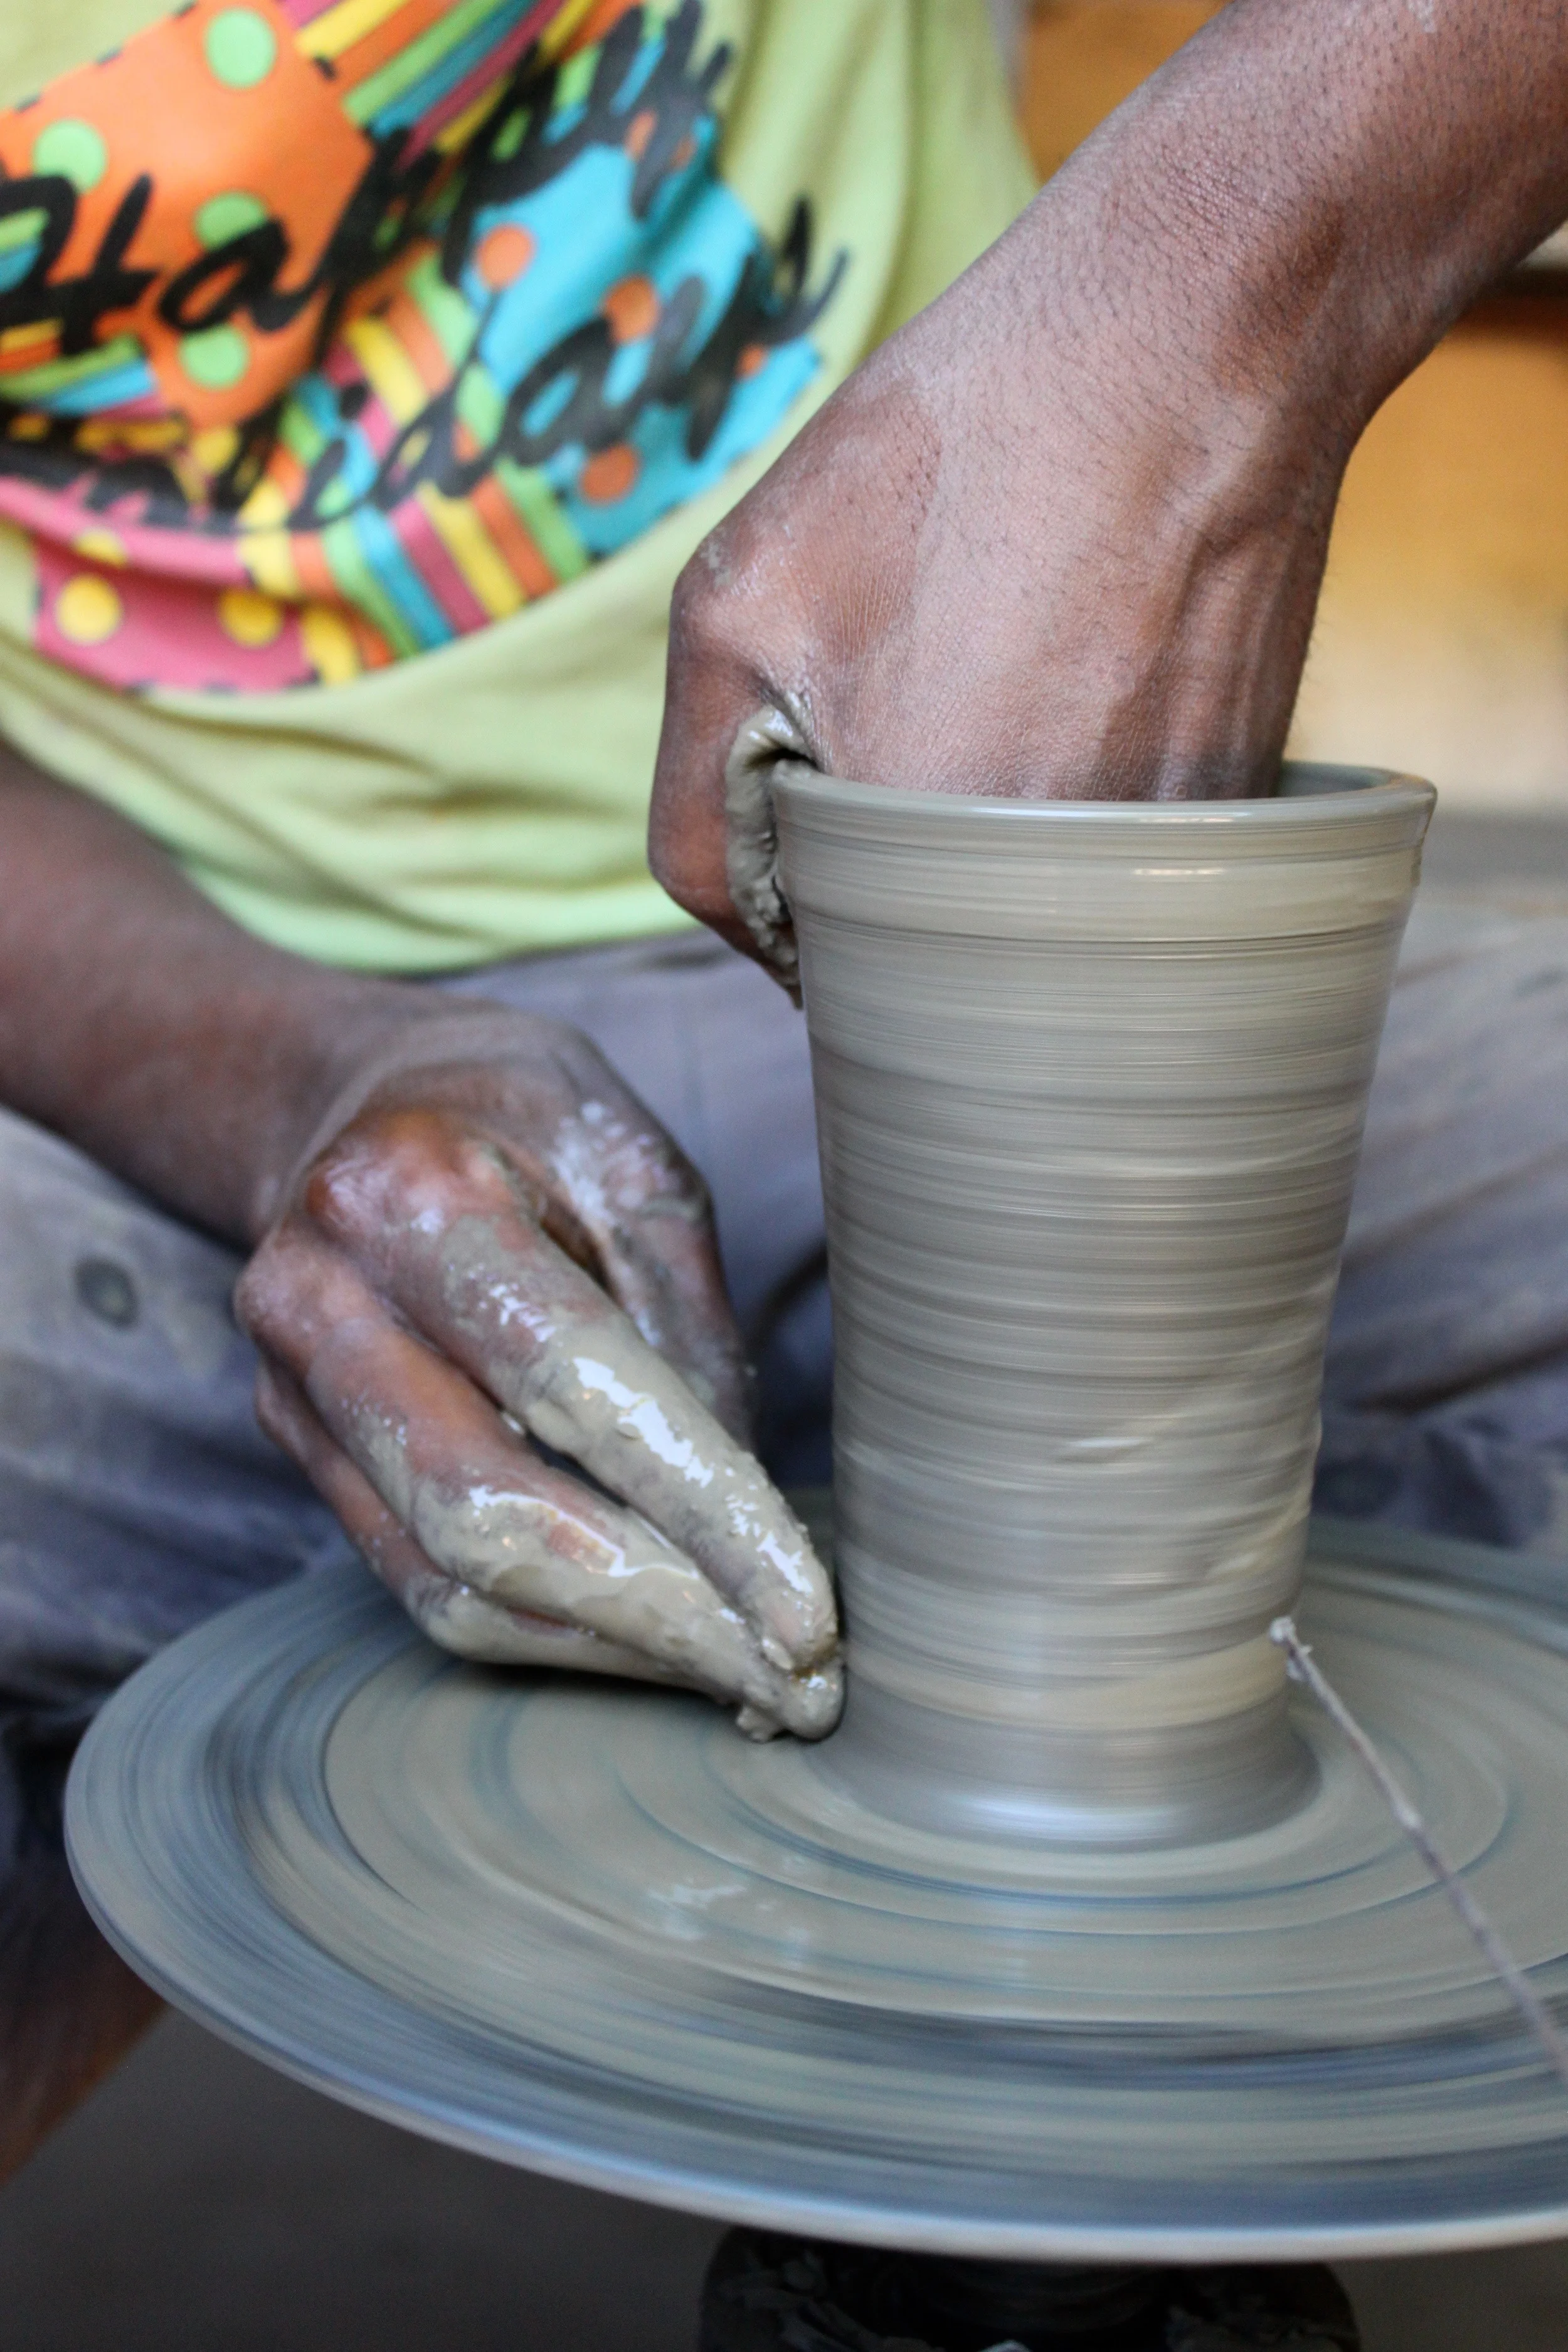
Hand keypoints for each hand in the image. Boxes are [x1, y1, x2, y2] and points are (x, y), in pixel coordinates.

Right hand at [235, 1005, 841, 1738]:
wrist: (346, 1100)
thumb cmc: (521, 1121)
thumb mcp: (637, 1165)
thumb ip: (689, 1328)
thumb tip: (755, 1517)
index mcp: (416, 1194)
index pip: (576, 1383)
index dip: (701, 1512)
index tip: (810, 1617)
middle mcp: (323, 1299)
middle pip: (488, 1515)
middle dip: (659, 1619)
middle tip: (796, 1689)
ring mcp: (290, 1389)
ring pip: (446, 1581)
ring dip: (611, 1651)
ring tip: (744, 1684)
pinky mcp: (296, 1452)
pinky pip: (418, 1586)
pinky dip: (546, 1638)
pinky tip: (653, 1646)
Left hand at [649, 0, 1567, 973]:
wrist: (1195, 339)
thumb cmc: (953, 447)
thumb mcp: (735, 604)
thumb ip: (696, 807)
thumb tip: (756, 925)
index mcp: (917, 871)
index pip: (813, 971)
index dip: (795, 881)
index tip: (814, 781)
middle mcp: (1058, 904)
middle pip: (928, 954)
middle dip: (888, 869)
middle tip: (908, 707)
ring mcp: (1160, 867)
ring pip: (1030, 914)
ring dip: (993, 834)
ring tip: (1004, 668)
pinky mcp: (1233, 815)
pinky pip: (1121, 862)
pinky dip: (1081, 796)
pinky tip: (1084, 666)